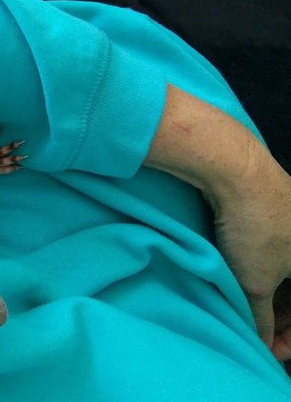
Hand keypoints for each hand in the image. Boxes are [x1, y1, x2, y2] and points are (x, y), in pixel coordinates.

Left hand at [203, 139, 290, 359]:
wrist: (235, 170)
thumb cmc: (254, 229)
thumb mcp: (256, 284)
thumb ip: (260, 318)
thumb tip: (262, 342)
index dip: (290, 335)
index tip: (270, 349)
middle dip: (281, 317)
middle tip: (256, 332)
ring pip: (288, 272)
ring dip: (271, 295)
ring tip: (246, 309)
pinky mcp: (279, 208)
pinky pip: (277, 251)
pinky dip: (263, 269)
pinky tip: (242, 279)